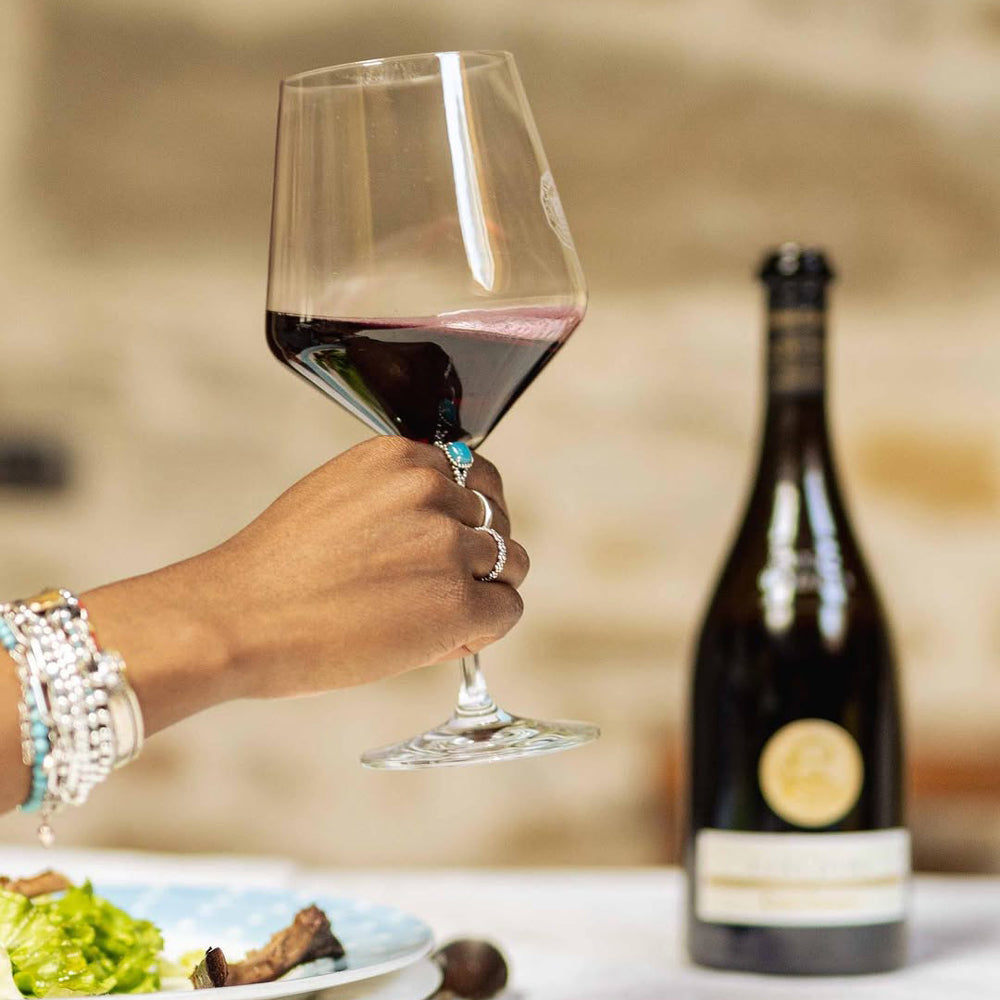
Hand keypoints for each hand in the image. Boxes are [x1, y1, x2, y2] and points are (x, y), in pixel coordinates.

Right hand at [81, 437, 528, 730]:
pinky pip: (507, 610)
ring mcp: (447, 544)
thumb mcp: (339, 497)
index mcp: (400, 457)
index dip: (468, 517)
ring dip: (486, 590)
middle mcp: (431, 489)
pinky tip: (442, 640)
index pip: (475, 477)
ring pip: (511, 563)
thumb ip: (396, 497)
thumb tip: (452, 524)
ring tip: (435, 617)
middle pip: (497, 518)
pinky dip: (484, 630)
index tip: (450, 545)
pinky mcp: (456, 600)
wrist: (237, 618)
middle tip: (437, 588)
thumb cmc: (277, 570)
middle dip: (477, 555)